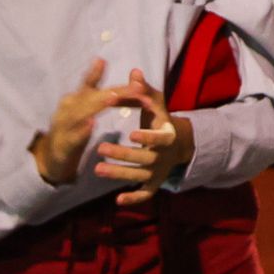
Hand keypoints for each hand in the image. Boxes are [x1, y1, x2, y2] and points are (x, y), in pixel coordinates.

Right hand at [32, 58, 153, 187]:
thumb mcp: (91, 109)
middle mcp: (69, 106)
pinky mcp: (64, 143)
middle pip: (94, 96)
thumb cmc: (75, 127)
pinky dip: (82, 130)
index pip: (93, 82)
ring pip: (82, 113)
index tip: (128, 67)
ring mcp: (64, 124)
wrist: (52, 156)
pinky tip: (92, 124)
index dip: (111, 75)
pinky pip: (73, 136)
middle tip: (138, 87)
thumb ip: (110, 95)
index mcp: (76, 97)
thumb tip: (133, 76)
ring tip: (113, 97)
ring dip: (98, 105)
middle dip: (118, 91)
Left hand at [94, 70, 194, 204]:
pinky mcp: (153, 183)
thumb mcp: (157, 103)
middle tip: (102, 149)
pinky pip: (145, 194)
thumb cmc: (160, 120)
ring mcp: (158, 171)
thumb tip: (134, 72)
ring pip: (139, 176)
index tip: (132, 134)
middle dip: (123, 154)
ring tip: (98, 169)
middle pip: (144, 158)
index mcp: (167, 135)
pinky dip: (134, 199)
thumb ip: (145, 90)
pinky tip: (117, 201)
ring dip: (119, 174)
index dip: (148, 137)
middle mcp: (164, 155)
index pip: (160, 138)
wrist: (176, 144)